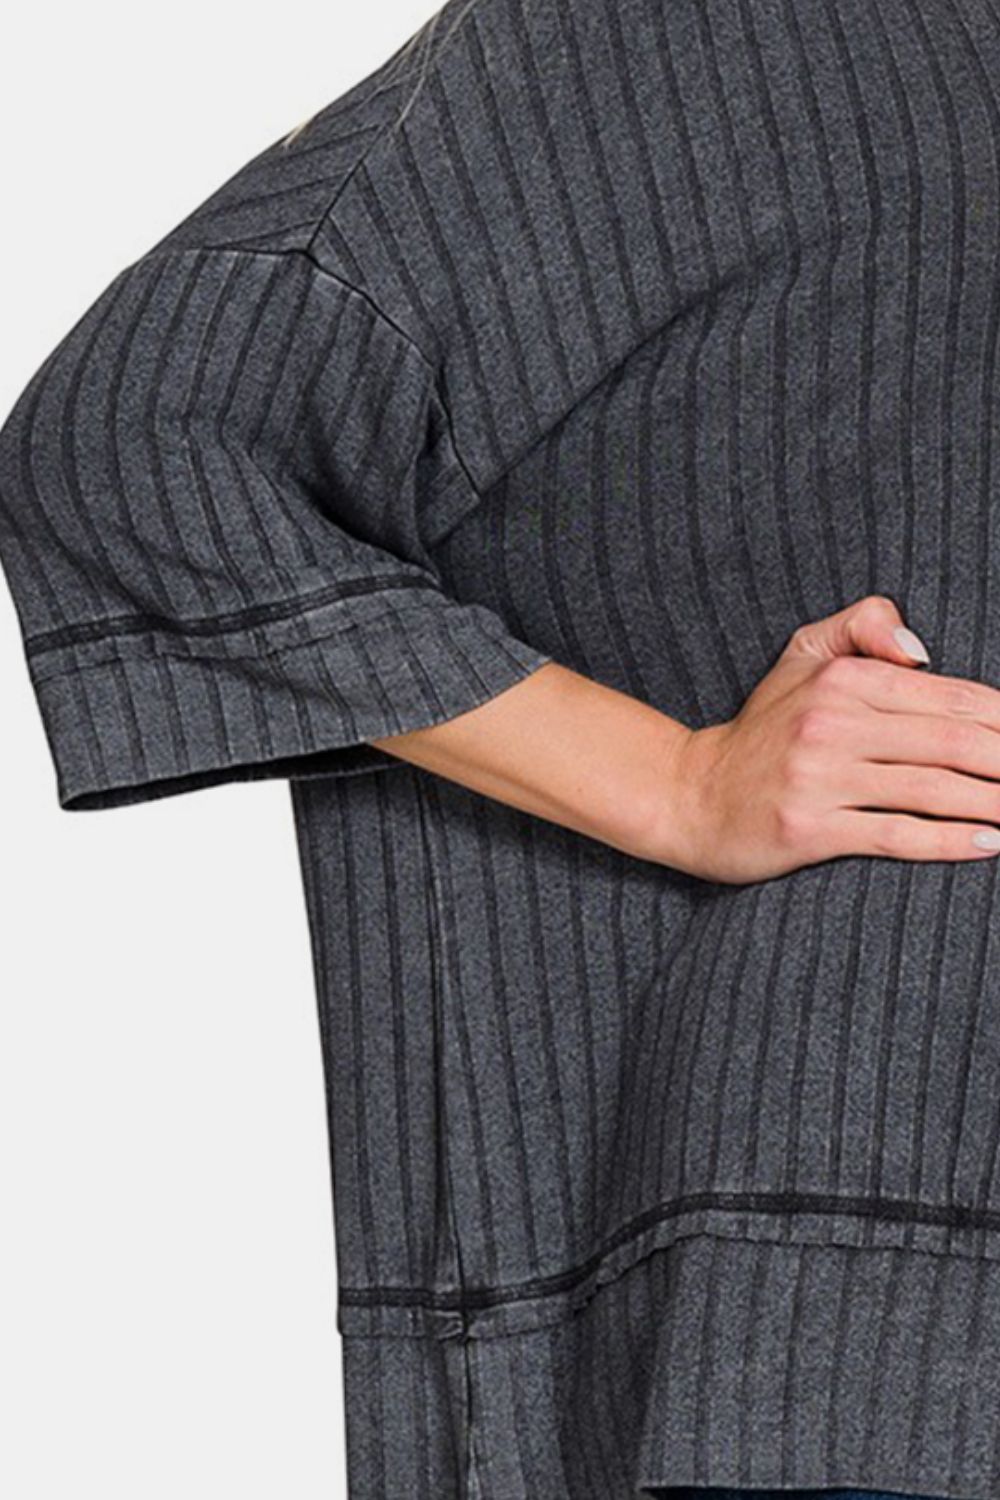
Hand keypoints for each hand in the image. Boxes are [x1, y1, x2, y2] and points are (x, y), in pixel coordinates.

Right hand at [657, 593, 999, 883]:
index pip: (952, 696)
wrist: (692, 795)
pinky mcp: (808, 829)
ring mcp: (819, 778)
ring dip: (998, 803)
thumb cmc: (761, 730)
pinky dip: (951, 842)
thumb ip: (863, 625)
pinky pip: (896, 835)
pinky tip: (993, 844)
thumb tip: (922, 649)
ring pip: (934, 790)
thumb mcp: (802, 657)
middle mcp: (832, 723)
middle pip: (955, 743)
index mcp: (842, 679)